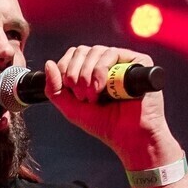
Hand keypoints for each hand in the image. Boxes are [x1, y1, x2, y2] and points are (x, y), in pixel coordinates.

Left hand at [44, 45, 176, 166]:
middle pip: (82, 51)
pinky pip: (113, 53)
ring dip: (87, 74)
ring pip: (96, 51)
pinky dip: (101, 70)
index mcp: (93, 71)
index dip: (65, 67)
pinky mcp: (138, 63)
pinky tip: (101, 88)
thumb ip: (55, 89)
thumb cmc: (105, 124)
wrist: (130, 136)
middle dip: (75, 72)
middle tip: (81, 95)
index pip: (73, 54)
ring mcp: (123, 62)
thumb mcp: (72, 108)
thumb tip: (49, 63)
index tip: (69, 89)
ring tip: (92, 96)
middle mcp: (108, 63)